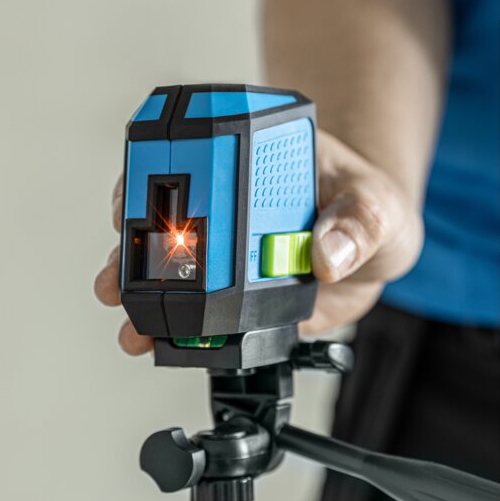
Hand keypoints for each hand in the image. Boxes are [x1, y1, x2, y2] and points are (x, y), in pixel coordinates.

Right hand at [93, 129, 423, 354]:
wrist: (376, 247)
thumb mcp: (378, 205)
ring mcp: (227, 251)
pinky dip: (174, 329)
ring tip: (132, 322)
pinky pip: (198, 313)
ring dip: (141, 297)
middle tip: (121, 273)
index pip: (195, 157)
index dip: (164, 177)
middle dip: (133, 245)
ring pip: (170, 268)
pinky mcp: (234, 295)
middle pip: (164, 215)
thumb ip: (360, 223)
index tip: (153, 203)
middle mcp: (229, 203)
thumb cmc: (372, 206)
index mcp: (255, 159)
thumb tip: (328, 252)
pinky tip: (157, 342)